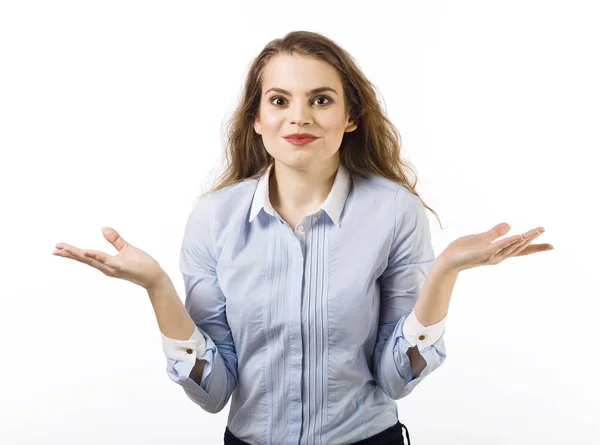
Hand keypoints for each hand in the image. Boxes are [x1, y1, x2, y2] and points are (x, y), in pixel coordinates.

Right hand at [52, 226, 166, 289]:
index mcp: (106, 263)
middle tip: (53, 249)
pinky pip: (106, 260)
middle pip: (84, 259)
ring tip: (63, 249)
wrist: (155, 277)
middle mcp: (106, 267)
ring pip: (91, 260)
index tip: (57, 248)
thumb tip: (103, 228)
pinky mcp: (121, 267)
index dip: (72, 252)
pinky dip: (96, 256)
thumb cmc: (142, 264)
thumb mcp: (126, 249)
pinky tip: (86, 251)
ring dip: (77, 254)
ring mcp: (112, 267)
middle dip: (69, 254)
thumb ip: (115, 240)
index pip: (86, 256)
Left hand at [438, 222, 553, 271]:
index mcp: (498, 252)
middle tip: (544, 230)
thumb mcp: (482, 238)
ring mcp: (490, 256)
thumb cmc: (463, 251)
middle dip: (532, 240)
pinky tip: (516, 236)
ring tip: (536, 231)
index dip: (535, 247)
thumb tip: (510, 225)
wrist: (447, 260)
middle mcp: (498, 256)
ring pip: (511, 247)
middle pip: (519, 248)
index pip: (520, 249)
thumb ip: (495, 232)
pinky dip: (507, 241)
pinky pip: (497, 246)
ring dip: (523, 238)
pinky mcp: (482, 253)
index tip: (552, 246)